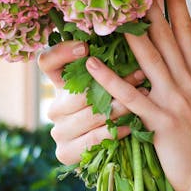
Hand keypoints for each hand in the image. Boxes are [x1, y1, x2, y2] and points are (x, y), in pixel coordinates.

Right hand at [38, 39, 145, 165]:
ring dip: (119, 106)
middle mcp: (55, 106)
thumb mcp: (115, 85)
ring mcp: (58, 130)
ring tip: (143, 98)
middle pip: (77, 92)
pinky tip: (131, 125)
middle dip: (112, 83)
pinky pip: (91, 139)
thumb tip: (134, 37)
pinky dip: (114, 131)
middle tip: (140, 75)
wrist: (117, 153)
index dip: (62, 53)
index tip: (85, 48)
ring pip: (89, 115)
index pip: (47, 62)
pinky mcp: (64, 152)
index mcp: (60, 85)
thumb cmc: (120, 109)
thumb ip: (113, 66)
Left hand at [83, 0, 190, 190]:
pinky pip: (131, 97)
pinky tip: (91, 63)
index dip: (175, 3)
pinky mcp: (162, 122)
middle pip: (167, 35)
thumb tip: (188, 72)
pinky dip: (109, 78)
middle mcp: (189, 83)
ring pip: (150, 57)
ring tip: (112, 5)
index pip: (186, 32)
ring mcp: (176, 101)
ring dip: (130, 30)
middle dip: (152, 3)